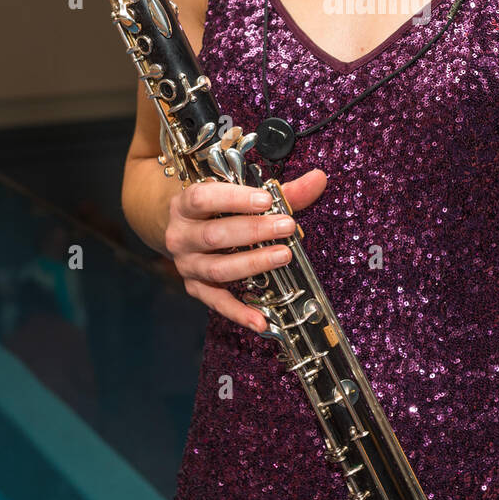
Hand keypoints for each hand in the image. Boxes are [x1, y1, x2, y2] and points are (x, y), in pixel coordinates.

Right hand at [164, 168, 327, 330]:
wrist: (184, 230)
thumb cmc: (218, 209)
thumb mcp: (241, 194)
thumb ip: (281, 190)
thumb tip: (317, 179)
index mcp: (186, 205)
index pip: (204, 198)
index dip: (234, 199)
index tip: (266, 200)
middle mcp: (181, 235)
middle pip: (214, 235)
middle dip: (254, 231)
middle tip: (286, 227)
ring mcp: (187, 264)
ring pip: (218, 269)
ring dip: (253, 263)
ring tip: (283, 256)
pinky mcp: (196, 288)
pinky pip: (218, 303)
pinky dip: (240, 313)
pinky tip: (261, 320)